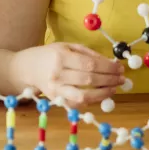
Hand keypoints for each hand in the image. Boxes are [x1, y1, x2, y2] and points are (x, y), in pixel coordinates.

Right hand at [10, 42, 125, 107]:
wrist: (27, 68)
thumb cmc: (50, 54)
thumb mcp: (67, 46)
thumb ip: (88, 54)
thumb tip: (110, 63)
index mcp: (61, 56)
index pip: (90, 64)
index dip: (108, 67)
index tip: (120, 68)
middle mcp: (57, 74)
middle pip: (89, 80)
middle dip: (109, 79)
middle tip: (121, 78)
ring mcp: (56, 90)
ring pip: (84, 96)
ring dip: (103, 93)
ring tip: (114, 88)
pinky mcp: (56, 100)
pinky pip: (78, 104)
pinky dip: (92, 100)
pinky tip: (100, 94)